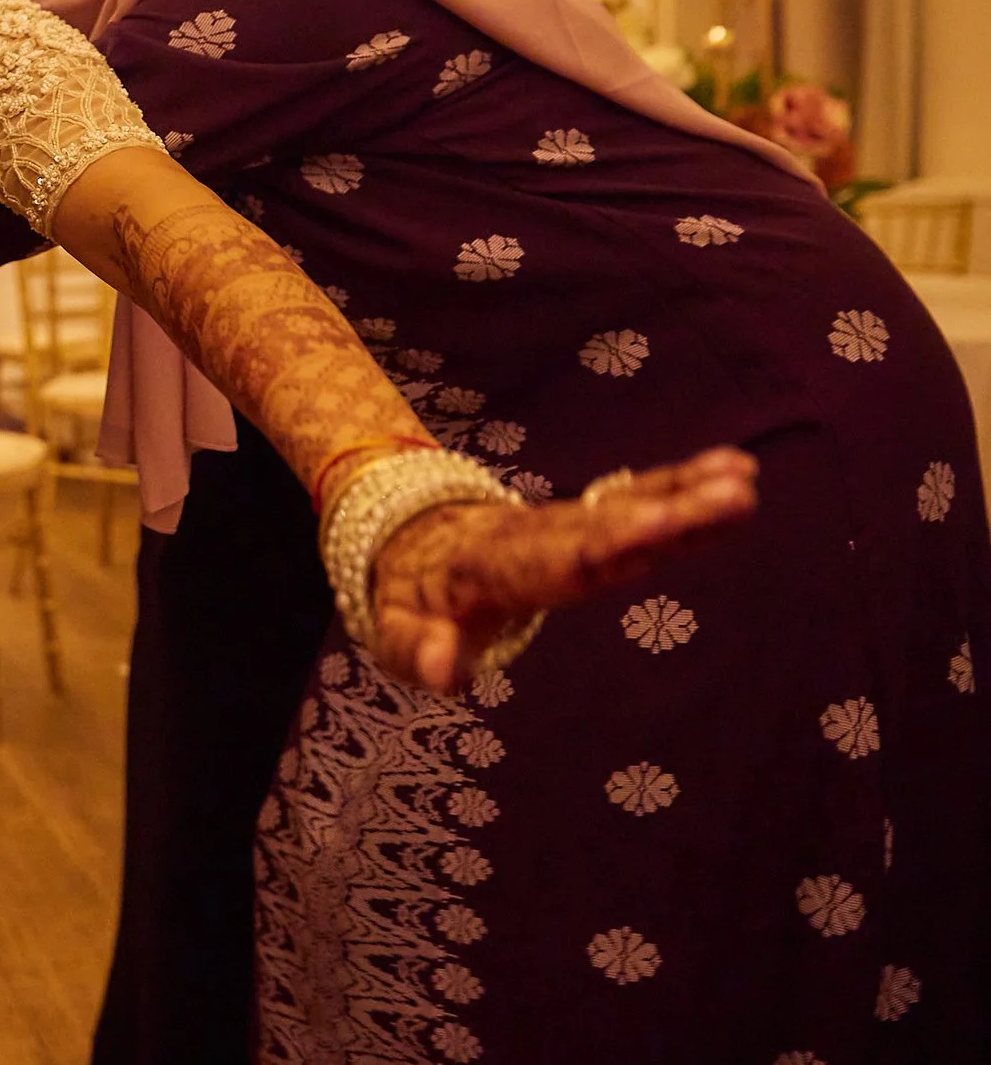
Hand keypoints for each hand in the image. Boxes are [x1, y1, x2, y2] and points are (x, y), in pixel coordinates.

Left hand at [368, 446, 757, 691]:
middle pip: (609, 526)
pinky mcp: (585, 521)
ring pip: (627, 506)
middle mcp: (537, 535)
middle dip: (672, 514)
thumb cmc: (407, 599)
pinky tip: (734, 469)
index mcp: (493, 565)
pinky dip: (678, 483)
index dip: (608, 545)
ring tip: (746, 478)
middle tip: (736, 498)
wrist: (406, 541)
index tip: (659, 528)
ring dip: (686, 493)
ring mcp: (564, 523)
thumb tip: (448, 673)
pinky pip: (633, 498)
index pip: (558, 559)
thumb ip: (420, 650)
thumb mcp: (395, 633)